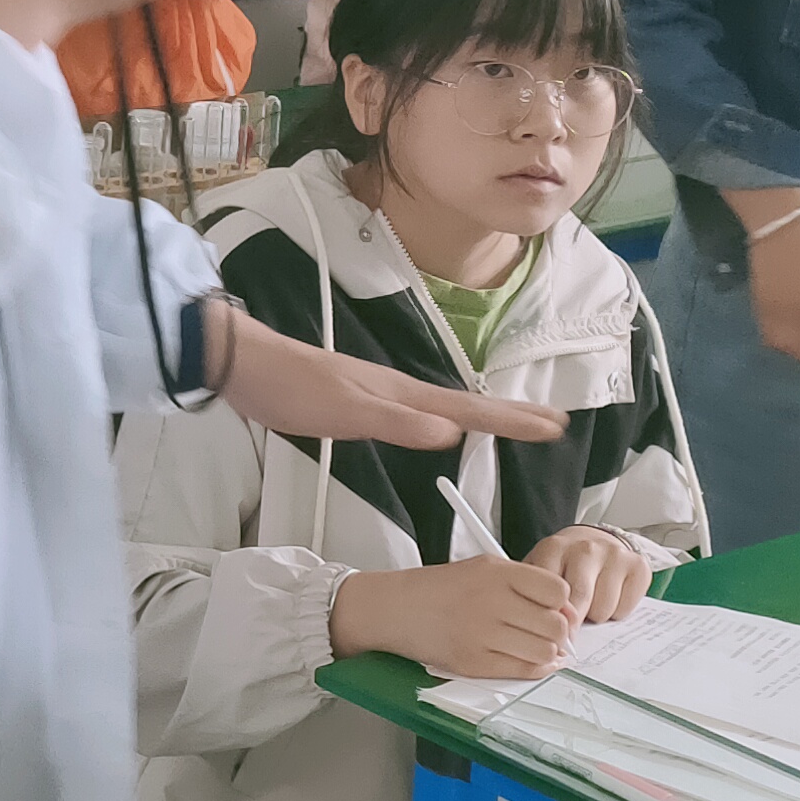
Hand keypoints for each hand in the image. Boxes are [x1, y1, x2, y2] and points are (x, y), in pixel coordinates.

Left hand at [216, 317, 563, 446]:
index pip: (469, 410)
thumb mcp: (346, 412)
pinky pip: (419, 413)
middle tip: (552, 423)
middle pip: (466, 405)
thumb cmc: (292, 387)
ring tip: (513, 424)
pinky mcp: (360, 402)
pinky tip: (441, 427)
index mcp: (402, 393)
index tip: (553, 426)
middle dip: (510, 414)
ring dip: (483, 416)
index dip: (511, 420)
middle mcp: (399, 391)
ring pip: (445, 407)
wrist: (246, 365)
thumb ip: (397, 423)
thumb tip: (452, 435)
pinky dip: (445, 420)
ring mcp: (380, 394)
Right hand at [330, 557, 584, 680]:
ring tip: (534, 646)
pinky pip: (522, 670)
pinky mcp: (473, 662)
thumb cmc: (439, 589)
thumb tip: (565, 612)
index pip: (557, 590)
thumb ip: (523, 584)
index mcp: (495, 572)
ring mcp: (481, 633)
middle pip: (555, 624)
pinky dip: (533, 669)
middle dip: (557, 632)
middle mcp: (490, 600)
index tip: (554, 609)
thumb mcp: (481, 569)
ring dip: (546, 652)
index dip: (561, 603)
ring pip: (544, 651)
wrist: (394, 608)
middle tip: (547, 632)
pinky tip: (527, 660)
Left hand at [527, 525, 654, 627]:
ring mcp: (614, 554)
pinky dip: (617, 613)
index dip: (550, 617)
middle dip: (573, 623)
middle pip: (579, 600)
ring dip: (595, 616)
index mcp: (554, 548)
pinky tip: (610, 598)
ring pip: (603, 609)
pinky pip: (625, 609)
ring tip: (589, 603)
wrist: (594, 542)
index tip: (550, 630)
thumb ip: (536, 599)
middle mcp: (585, 548)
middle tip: (570, 629)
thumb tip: (549, 640)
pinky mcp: (638, 565)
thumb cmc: (563, 565)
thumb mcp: (539, 574)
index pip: (550, 592)